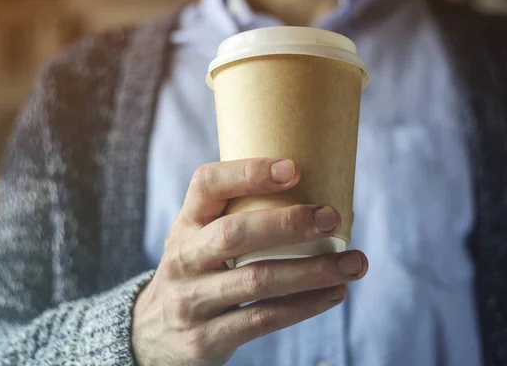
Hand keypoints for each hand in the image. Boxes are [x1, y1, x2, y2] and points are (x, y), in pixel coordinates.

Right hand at [132, 158, 367, 365]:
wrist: (152, 333)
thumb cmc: (198, 270)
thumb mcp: (200, 237)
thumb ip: (238, 215)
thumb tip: (314, 193)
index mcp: (186, 223)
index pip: (206, 184)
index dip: (248, 173)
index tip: (293, 168)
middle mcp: (183, 258)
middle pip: (234, 234)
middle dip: (288, 224)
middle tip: (331, 218)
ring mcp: (192, 300)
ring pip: (257, 280)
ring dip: (312, 271)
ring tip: (354, 263)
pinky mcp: (206, 338)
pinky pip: (263, 319)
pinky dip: (304, 306)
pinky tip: (333, 294)